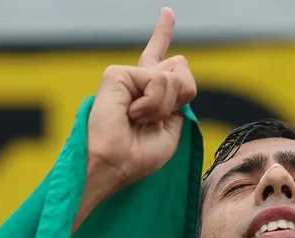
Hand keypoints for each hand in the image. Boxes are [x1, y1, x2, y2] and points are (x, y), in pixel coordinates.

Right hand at [84, 7, 196, 204]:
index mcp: (149, 94)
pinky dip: (152, 104)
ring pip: (173, 76)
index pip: (160, 61)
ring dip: (163, 106)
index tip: (167, 12)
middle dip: (179, 99)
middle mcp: (136, 83)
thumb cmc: (137, 157)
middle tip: (152, 121)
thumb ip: (177, 103)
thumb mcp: (170, 131)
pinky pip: (156, 80)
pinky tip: (132, 114)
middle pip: (180, 70)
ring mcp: (126, 77)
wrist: (114, 166)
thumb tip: (176, 77)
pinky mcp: (116, 74)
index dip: (163, 35)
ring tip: (138, 120)